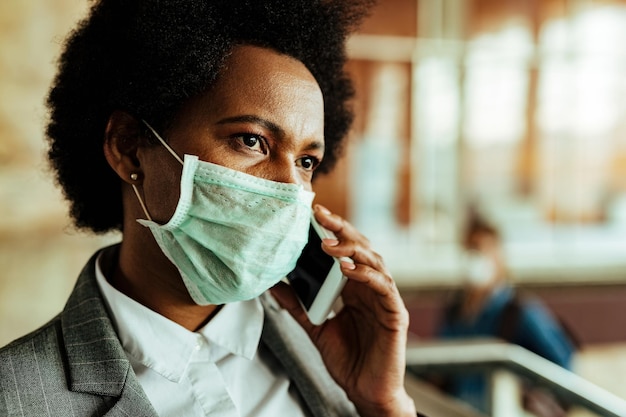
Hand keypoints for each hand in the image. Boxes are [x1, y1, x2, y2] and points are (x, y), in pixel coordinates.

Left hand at [271, 204, 416, 416]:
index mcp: (355, 287)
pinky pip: (383, 287)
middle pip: (361, 248)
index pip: (346, 250)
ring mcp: (385, 298)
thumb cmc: (347, 359)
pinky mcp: (395, 313)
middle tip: (321, 215)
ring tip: (328, 244)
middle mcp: (372, 288)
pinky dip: (366, 275)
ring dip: (351, 250)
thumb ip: (298, 304)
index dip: (333, 231)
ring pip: (375, 262)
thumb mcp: (315, 326)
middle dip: (342, 230)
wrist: (366, 391)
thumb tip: (274, 284)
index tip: (313, 214)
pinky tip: (348, 268)